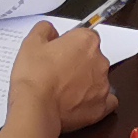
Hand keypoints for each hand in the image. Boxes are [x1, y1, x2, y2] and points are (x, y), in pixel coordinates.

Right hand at [9, 17, 116, 135]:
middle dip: (79, 63)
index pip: (85, 36)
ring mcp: (103, 85)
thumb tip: (51, 31)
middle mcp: (100, 61)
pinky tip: (80, 104)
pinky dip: (95, 102)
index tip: (59, 52)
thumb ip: (45, 30)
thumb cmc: (34, 75)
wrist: (36, 108)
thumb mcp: (31, 43)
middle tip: (59, 72)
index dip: (71, 44)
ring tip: (64, 92)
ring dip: (86, 83)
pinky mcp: (102, 107)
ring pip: (98, 79)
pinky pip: (106, 102)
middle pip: (93, 57)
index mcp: (86, 41)